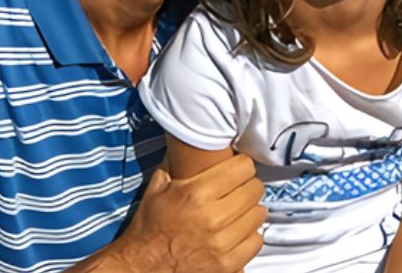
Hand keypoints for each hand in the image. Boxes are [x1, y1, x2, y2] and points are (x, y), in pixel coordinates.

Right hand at [106, 154, 265, 272]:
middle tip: (241, 186)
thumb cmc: (149, 227)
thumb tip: (186, 142)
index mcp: (195, 194)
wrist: (143, 267)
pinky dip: (251, 235)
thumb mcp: (157, 188)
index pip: (242, 168)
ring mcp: (221, 243)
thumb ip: (174, 164)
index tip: (239, 166)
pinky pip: (256, 242)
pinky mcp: (227, 265)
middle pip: (254, 190)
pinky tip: (240, 230)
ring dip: (252, 209)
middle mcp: (212, 217)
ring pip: (258, 215)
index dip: (242, 164)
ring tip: (241, 208)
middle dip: (249, 185)